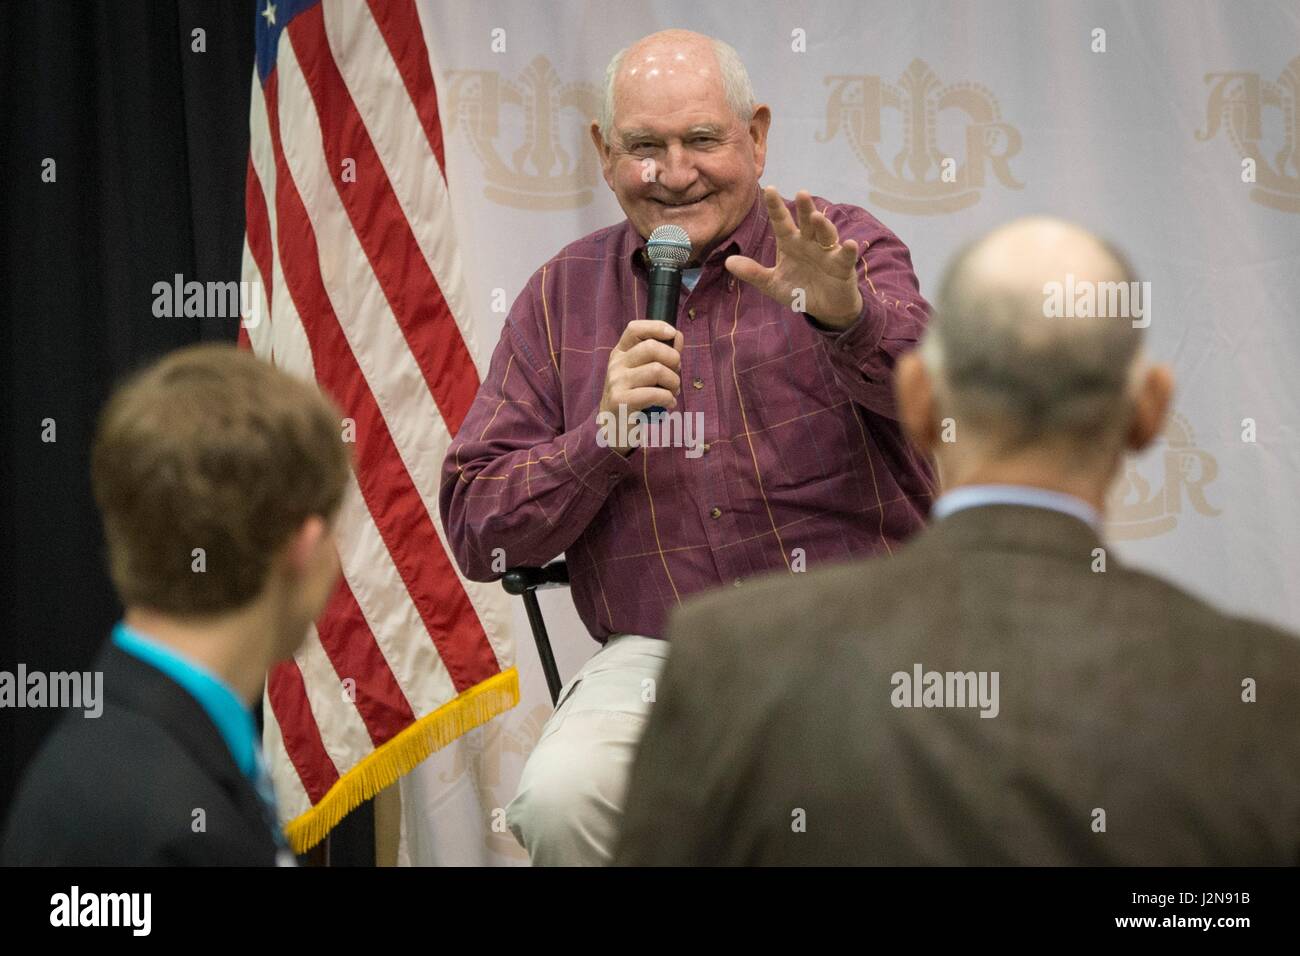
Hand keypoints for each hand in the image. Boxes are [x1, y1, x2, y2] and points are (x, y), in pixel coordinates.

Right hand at [599, 320, 683, 454]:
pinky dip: (668, 398)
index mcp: (620, 353)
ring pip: (657, 370)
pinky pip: (655, 393)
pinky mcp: (621, 400)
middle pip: (651, 347)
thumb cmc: (634, 397)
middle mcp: (616, 364)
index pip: (635, 328)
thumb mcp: (644, 373)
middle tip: (675, 375)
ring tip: (672, 392)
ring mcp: (616, 382)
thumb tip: (677, 336)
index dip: (656, 327)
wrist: (614, 428)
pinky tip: (669, 403)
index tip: (673, 334)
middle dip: (673, 360)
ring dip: (674, 382)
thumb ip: (661, 355)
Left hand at [724, 186, 863, 329]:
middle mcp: (809, 243)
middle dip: (805, 209)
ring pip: (826, 235)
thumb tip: (728, 262)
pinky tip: (850, 244)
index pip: (781, 222)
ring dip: (823, 226)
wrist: (824, 308)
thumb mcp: (773, 284)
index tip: (768, 189)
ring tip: (817, 218)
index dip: (776, 207)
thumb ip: (753, 273)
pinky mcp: (842, 266)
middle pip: (806, 223)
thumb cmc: (800, 290)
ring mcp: (827, 252)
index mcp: (791, 244)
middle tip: (801, 193)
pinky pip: (846, 256)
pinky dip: (849, 251)